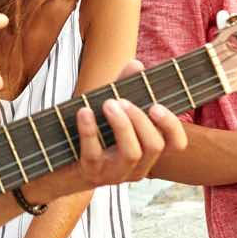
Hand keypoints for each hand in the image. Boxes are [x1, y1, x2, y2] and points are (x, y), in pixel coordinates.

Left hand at [72, 60, 188, 186]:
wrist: (60, 161)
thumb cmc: (93, 132)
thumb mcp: (111, 109)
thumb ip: (125, 87)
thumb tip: (136, 64)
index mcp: (148, 151)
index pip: (176, 144)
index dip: (172, 125)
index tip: (156, 106)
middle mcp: (137, 166)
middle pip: (154, 146)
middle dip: (141, 119)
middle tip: (122, 101)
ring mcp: (115, 173)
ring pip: (132, 153)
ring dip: (122, 125)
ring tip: (108, 103)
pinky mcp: (91, 172)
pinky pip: (94, 153)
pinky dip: (89, 130)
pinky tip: (84, 111)